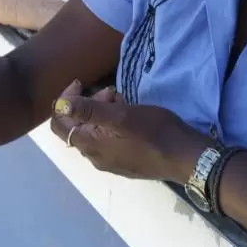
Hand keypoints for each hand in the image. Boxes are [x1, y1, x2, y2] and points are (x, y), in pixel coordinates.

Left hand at [50, 80, 209, 182]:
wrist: (187, 158)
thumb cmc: (154, 132)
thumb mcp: (121, 116)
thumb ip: (89, 111)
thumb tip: (59, 106)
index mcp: (89, 145)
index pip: (59, 124)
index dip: (64, 101)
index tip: (81, 83)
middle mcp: (95, 157)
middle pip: (76, 127)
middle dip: (87, 104)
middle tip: (110, 91)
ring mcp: (110, 161)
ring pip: (93, 132)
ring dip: (101, 112)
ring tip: (121, 100)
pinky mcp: (125, 162)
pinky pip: (108, 139)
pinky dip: (111, 124)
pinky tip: (129, 115)